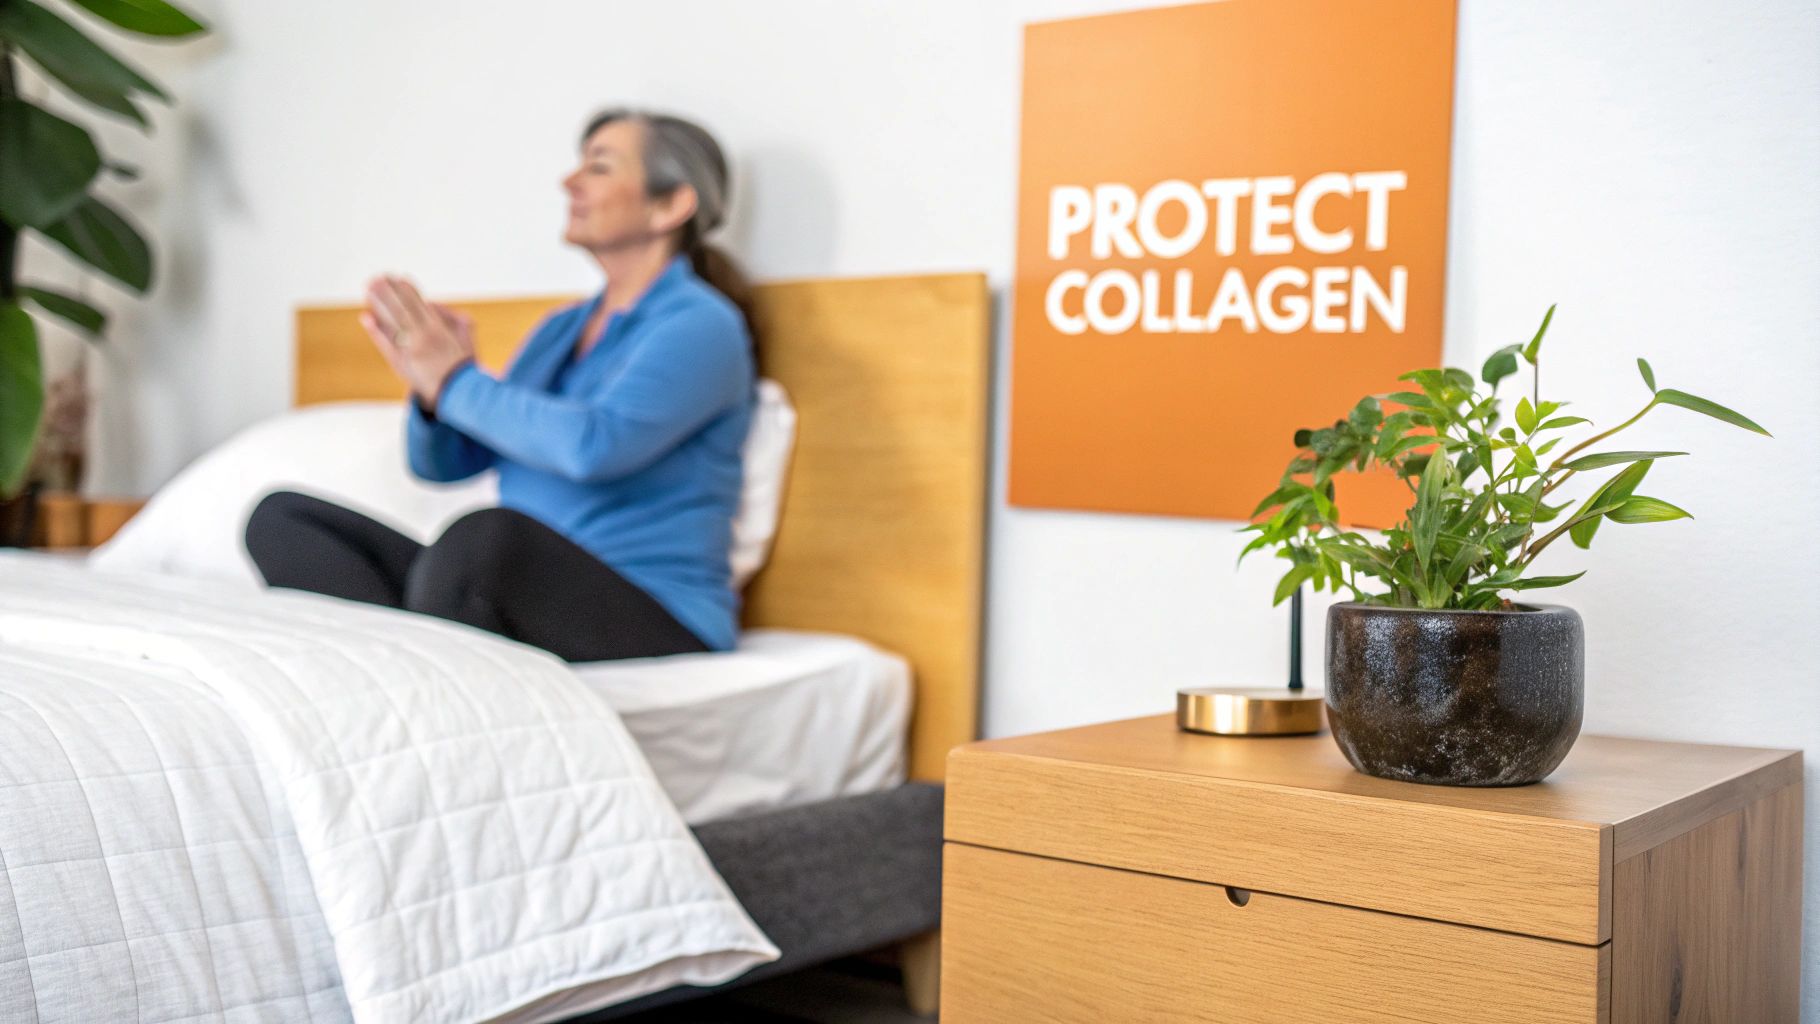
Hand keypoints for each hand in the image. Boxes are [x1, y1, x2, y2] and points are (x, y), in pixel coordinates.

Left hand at [360, 275, 476, 411]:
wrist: (458, 396)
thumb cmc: (464, 369)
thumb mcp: (469, 341)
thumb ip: (458, 322)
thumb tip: (440, 306)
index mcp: (440, 330)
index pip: (420, 304)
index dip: (407, 291)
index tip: (397, 278)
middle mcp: (422, 337)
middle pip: (402, 308)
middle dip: (389, 292)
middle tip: (376, 278)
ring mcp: (410, 350)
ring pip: (391, 321)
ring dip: (379, 304)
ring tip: (369, 289)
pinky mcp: (401, 364)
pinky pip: (385, 344)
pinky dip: (375, 330)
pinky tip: (366, 317)